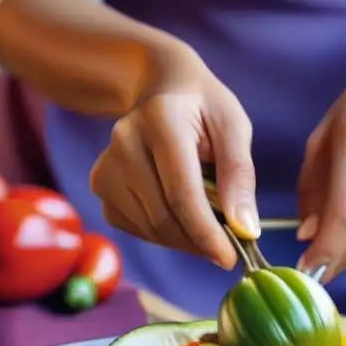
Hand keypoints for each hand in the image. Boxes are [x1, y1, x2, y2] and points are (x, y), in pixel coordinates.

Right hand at [89, 44, 256, 268]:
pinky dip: (166, 233)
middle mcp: (124, 143)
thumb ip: (240, 175)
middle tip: (231, 245)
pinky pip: (137, 228)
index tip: (231, 258)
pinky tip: (182, 212)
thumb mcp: (234, 127)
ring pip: (151, 229)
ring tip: (210, 220)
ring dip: (186, 239)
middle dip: (201, 241)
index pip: (181, 192)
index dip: (207, 233)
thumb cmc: (204, 107)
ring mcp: (105, 166)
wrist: (161, 87)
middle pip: (164, 217)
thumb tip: (245, 228)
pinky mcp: (100, 186)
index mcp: (160, 121)